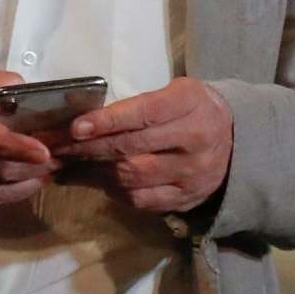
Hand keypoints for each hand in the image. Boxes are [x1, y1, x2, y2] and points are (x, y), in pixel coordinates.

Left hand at [51, 76, 234, 213]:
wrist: (237, 141)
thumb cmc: (194, 110)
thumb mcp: (175, 93)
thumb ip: (138, 105)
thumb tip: (83, 123)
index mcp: (191, 105)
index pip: (143, 114)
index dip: (107, 121)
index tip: (75, 127)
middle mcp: (195, 140)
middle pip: (131, 148)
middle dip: (88, 148)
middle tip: (57, 147)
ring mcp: (192, 174)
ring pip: (131, 178)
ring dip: (94, 172)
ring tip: (70, 164)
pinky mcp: (186, 199)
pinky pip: (140, 200)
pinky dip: (113, 191)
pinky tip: (98, 180)